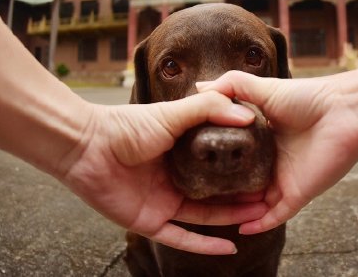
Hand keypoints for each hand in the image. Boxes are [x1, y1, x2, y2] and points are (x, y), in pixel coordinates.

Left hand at [57, 91, 266, 254]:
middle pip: (216, 191)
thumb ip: (208, 110)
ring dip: (231, 219)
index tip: (266, 164)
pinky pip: (181, 238)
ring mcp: (163, 201)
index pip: (217, 161)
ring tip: (259, 215)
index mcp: (181, 151)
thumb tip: (248, 114)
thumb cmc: (126, 126)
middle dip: (243, 196)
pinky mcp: (150, 221)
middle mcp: (175, 178)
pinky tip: (228, 249)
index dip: (241, 165)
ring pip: (204, 215)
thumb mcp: (173, 113)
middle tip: (270, 194)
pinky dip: (204, 245)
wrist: (87, 145)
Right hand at [198, 70, 357, 234]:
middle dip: (222, 189)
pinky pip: (275, 215)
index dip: (216, 158)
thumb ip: (232, 86)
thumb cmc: (308, 97)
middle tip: (194, 193)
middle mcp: (272, 160)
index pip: (236, 153)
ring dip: (237, 210)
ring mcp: (285, 178)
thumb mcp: (263, 88)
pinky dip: (259, 223)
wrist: (345, 111)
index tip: (190, 162)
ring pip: (256, 202)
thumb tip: (199, 87)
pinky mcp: (298, 193)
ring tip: (209, 216)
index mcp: (264, 136)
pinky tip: (240, 228)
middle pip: (243, 180)